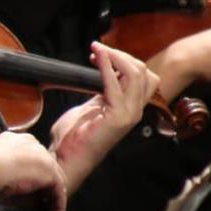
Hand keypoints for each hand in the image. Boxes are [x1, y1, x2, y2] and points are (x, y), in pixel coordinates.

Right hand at [0, 130, 67, 210]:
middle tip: (44, 206)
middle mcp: (31, 143)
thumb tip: (26, 197)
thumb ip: (14, 178)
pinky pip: (59, 189)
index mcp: (15, 140)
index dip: (34, 177)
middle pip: (46, 167)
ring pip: (54, 178)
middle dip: (46, 187)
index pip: (32, 159)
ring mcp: (42, 155)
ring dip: (52, 198)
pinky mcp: (49, 169)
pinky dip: (58, 205)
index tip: (32, 193)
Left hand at [51, 43, 162, 196]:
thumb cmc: (74, 135)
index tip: (100, 53)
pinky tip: (97, 58)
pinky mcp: (118, 118)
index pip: (143, 76)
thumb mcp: (92, 106)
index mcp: (130, 107)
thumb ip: (103, 90)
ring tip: (98, 50)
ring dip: (116, 56)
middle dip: (122, 55)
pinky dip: (107, 67)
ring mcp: (129, 115)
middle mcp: (134, 110)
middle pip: (144, 72)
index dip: (124, 60)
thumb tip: (104, 70)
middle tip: (98, 50)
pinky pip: (116, 84)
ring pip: (136, 74)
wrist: (66, 160)